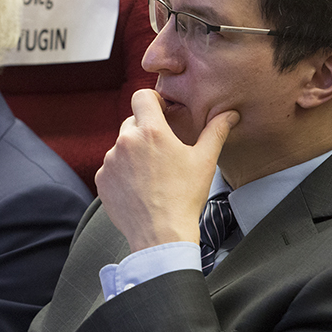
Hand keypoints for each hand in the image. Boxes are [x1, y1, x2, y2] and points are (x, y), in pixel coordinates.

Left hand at [96, 89, 238, 252]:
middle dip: (147, 130)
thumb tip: (230, 113)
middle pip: (133, 121)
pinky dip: (122, 172)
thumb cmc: (185, 198)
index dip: (153, 101)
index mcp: (151, 131)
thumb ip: (216, 131)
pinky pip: (111, 167)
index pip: (142, 96)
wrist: (161, 235)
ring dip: (134, 153)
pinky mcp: (101, 179)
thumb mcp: (205, 161)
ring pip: (122, 146)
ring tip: (152, 175)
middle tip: (163, 151)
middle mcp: (126, 142)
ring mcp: (110, 161)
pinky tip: (139, 188)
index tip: (162, 113)